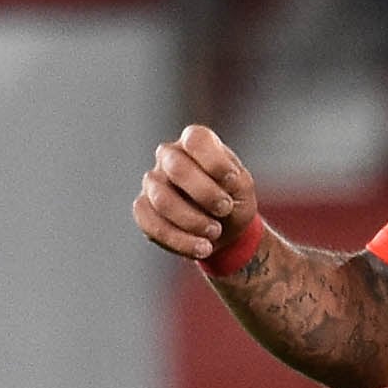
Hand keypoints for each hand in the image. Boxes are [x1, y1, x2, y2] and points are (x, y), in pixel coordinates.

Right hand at [133, 124, 258, 263]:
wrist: (223, 230)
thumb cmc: (232, 200)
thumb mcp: (243, 189)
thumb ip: (233, 181)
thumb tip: (215, 183)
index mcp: (194, 142)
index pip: (195, 139)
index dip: (215, 161)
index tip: (233, 181)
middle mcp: (168, 156)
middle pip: (176, 166)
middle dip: (204, 193)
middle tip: (225, 209)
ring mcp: (152, 182)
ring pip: (161, 199)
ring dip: (192, 220)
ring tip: (215, 232)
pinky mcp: (143, 209)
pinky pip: (150, 224)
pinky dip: (180, 240)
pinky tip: (202, 248)